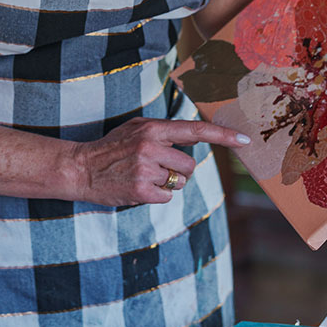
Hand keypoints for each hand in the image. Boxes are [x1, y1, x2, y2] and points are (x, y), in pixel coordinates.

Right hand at [70, 116, 250, 205]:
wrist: (81, 168)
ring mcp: (147, 169)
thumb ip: (164, 131)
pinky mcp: (142, 190)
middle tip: (156, 168)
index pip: (196, 130)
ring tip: (143, 177)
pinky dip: (156, 196)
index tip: (245, 141)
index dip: (223, 136)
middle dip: (178, 171)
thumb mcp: (136, 129)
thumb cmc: (111, 148)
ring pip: (179, 183)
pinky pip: (167, 197)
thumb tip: (193, 137)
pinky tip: (138, 188)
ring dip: (167, 184)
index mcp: (153, 129)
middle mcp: (152, 147)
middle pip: (190, 165)